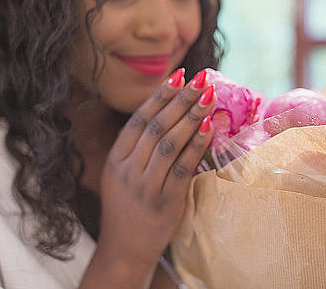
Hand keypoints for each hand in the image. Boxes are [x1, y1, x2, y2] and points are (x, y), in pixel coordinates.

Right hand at [80, 69, 214, 288]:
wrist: (123, 250)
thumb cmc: (127, 208)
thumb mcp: (120, 175)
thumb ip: (136, 147)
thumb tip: (164, 113)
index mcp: (116, 158)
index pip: (139, 119)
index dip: (160, 96)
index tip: (179, 75)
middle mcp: (127, 169)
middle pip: (157, 126)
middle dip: (181, 99)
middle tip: (202, 78)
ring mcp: (145, 186)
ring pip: (169, 143)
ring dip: (192, 116)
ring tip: (209, 95)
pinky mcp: (164, 202)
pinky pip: (182, 168)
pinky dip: (196, 145)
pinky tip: (209, 127)